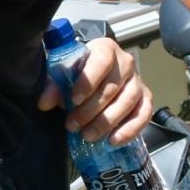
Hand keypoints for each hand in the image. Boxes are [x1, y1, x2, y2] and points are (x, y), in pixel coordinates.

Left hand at [37, 37, 152, 144]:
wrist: (92, 75)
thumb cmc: (75, 71)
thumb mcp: (60, 73)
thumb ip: (52, 85)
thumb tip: (44, 103)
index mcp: (105, 48)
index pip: (101, 61)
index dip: (88, 81)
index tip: (74, 100)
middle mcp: (126, 62)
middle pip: (113, 87)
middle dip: (91, 110)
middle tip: (73, 125)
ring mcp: (138, 80)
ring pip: (128, 102)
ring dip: (107, 122)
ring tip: (87, 135)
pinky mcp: (145, 98)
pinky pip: (144, 114)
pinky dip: (131, 129)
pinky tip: (114, 140)